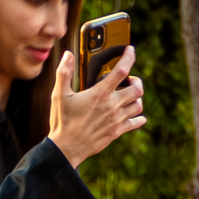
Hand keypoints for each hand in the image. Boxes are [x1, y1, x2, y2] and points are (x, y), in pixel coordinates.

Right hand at [48, 47, 145, 170]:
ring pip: (139, 105)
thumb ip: (63, 72)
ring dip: (137, 98)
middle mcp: (111, 105)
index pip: (121, 71)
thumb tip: (67, 54)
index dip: (129, 57)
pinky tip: (136, 116)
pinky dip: (138, 118)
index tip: (130, 50)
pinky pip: (135, 122)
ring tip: (129, 96)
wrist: (66, 148)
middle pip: (137, 89)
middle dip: (136, 81)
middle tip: (129, 80)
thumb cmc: (62, 121)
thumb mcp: (59, 95)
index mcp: (99, 93)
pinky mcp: (116, 132)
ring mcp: (116, 120)